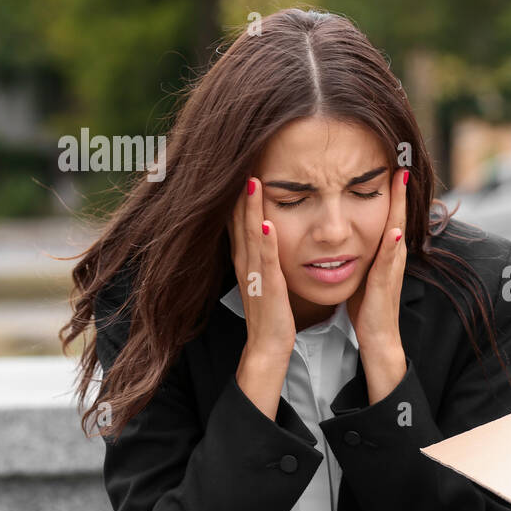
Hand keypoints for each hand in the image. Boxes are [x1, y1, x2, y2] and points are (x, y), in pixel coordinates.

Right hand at [228, 177, 294, 416]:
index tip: (243, 166)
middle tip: (241, 160)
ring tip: (252, 180)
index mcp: (247, 260)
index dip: (238, 196)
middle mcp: (246, 264)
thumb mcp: (266, 278)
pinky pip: (265, 262)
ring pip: (250, 236)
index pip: (239, 221)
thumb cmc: (272, 314)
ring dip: (249, 209)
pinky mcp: (267, 290)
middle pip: (239, 222)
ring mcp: (254, 276)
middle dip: (239, 193)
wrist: (268, 349)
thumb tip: (267, 233)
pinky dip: (264, 241)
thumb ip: (264, 257)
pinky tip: (266, 222)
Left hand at [348, 166, 408, 402]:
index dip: (391, 193)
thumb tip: (348, 235)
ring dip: (400, 208)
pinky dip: (392, 246)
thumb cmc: (367, 309)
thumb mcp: (363, 273)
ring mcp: (390, 271)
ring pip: (396, 232)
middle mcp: (391, 257)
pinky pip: (388, 263)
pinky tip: (394, 230)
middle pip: (398, 216)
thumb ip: (361, 254)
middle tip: (403, 162)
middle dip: (400, 191)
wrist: (378, 341)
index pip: (387, 215)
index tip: (391, 166)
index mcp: (384, 253)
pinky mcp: (384, 287)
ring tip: (401, 182)